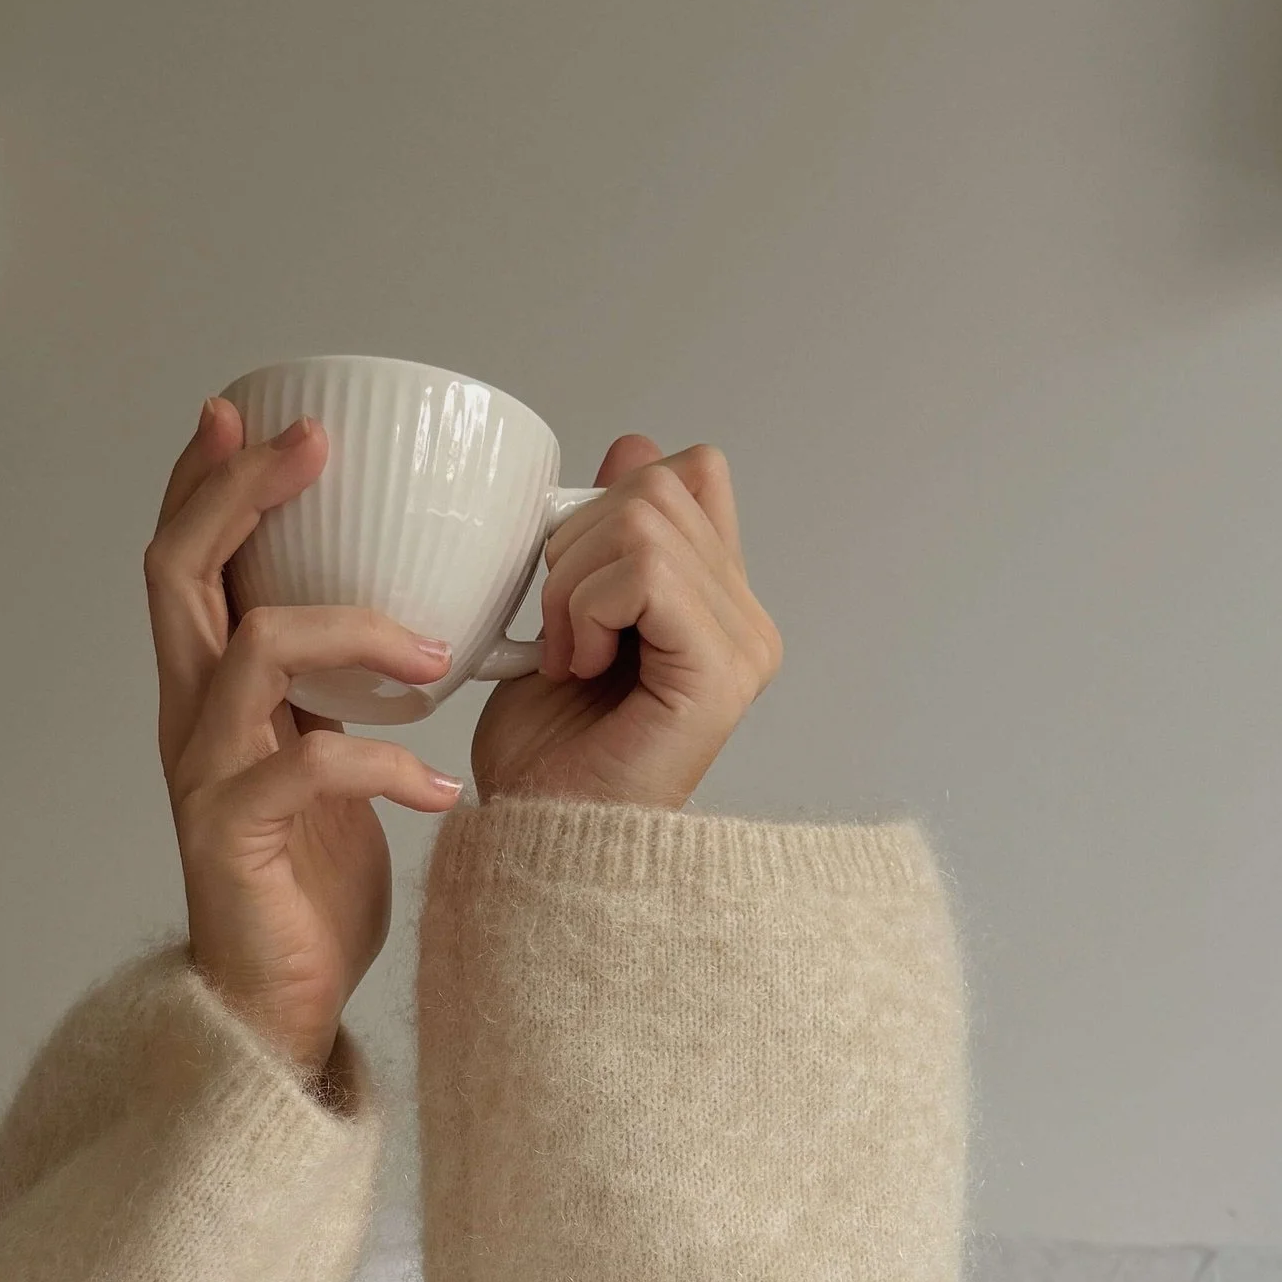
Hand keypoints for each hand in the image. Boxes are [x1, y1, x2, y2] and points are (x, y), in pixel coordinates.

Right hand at [147, 397, 463, 1076]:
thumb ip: (334, 687)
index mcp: (210, 690)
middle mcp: (191, 718)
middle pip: (181, 573)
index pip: (186, 560)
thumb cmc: (307, 882)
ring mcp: (205, 775)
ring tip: (434, 651)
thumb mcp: (325, 755)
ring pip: (251, 651)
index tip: (250, 410)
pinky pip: (308, 768)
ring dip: (351, 628)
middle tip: (311, 442)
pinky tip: (442, 790)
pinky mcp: (234, 838)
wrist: (276, 1007)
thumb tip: (408, 607)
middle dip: (242, 493)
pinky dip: (387, 768)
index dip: (207, 480)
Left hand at [468, 439, 780, 809]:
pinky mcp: (722, 670)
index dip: (612, 500)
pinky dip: (589, 609)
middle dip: (574, 545)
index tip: (571, 586)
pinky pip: (648, 571)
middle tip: (558, 634)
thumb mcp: (564, 612)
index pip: (691, 473)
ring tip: (567, 655)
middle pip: (659, 482)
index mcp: (717, 600)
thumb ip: (608, 535)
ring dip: (573, 583)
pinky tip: (579, 667)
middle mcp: (746, 618)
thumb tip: (635, 441)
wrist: (536, 839)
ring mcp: (743, 643)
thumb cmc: (545, 756)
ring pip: (644, 518)